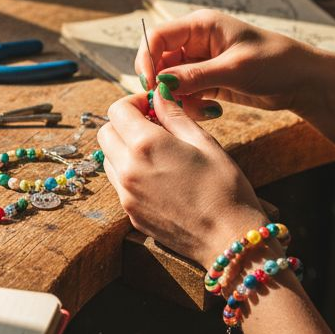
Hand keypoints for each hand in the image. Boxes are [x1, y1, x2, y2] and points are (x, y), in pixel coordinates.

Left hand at [98, 85, 266, 268]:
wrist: (229, 238)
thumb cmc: (225, 187)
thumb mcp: (204, 142)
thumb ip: (175, 115)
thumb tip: (160, 94)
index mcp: (146, 145)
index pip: (117, 110)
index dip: (134, 102)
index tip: (152, 105)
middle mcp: (127, 169)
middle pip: (106, 133)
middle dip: (124, 124)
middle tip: (153, 126)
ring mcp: (126, 195)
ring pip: (108, 159)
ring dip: (124, 148)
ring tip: (157, 152)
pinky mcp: (130, 214)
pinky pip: (119, 184)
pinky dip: (130, 172)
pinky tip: (159, 176)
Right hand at [136, 9, 331, 117]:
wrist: (304, 81)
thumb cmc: (276, 62)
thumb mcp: (235, 69)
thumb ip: (195, 76)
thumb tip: (160, 83)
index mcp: (201, 26)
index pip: (158, 37)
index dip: (147, 59)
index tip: (150, 85)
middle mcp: (197, 41)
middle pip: (160, 61)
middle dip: (163, 84)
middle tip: (172, 105)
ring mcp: (202, 62)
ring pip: (171, 81)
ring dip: (179, 99)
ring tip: (202, 109)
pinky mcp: (209, 81)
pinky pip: (186, 93)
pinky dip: (191, 105)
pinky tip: (212, 111)